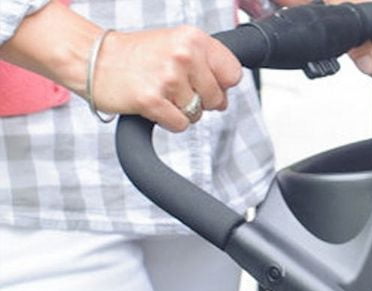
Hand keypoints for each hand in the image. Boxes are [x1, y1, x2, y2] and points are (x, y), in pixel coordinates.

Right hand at [89, 25, 241, 130]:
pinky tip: (153, 103)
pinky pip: (180, 125)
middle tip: (173, 87)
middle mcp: (182, 55)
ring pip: (197, 115)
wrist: (92, 58)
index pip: (233, 73)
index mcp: (192, 38)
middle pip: (217, 99)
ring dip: (180, 110)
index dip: (221, 84)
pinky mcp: (153, 100)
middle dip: (199, 100)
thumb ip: (206, 64)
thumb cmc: (136, 55)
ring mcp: (168, 78)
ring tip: (159, 91)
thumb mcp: (176, 45)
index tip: (203, 81)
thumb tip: (226, 94)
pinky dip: (167, 120)